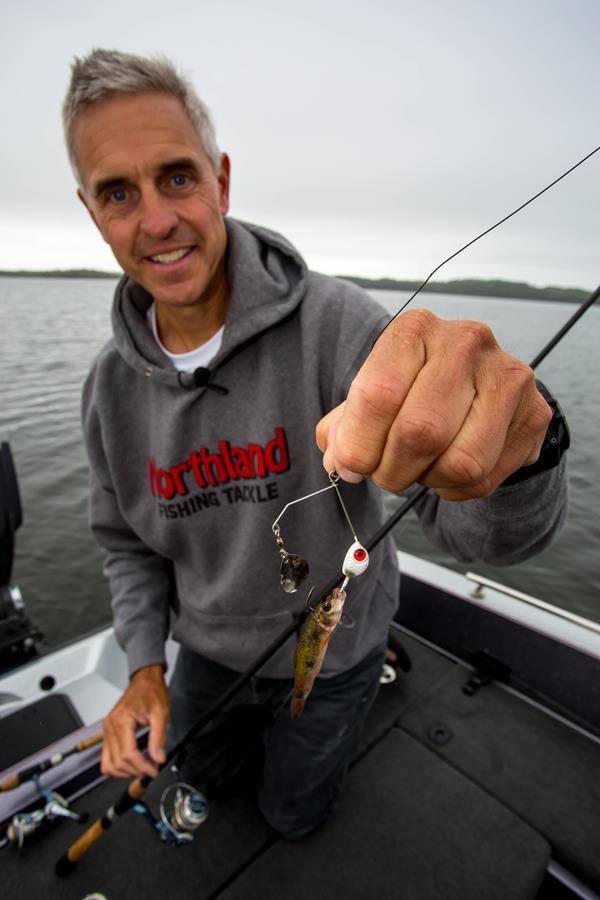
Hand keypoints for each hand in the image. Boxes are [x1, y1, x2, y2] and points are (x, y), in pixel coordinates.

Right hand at [101, 664, 168, 777]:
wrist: (145, 679)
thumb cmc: (151, 691)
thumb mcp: (161, 712)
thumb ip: (159, 737)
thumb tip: (158, 758)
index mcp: (121, 720)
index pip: (127, 753)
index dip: (142, 766)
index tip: (154, 770)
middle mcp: (109, 727)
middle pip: (117, 761)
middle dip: (136, 770)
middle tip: (152, 769)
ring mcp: (106, 731)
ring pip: (109, 764)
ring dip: (126, 771)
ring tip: (143, 767)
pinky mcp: (108, 733)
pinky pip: (107, 758)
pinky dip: (118, 765)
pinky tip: (132, 763)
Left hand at [316, 309, 551, 499]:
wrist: (476, 389)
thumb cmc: (411, 393)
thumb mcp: (372, 396)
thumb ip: (345, 428)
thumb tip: (341, 462)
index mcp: (415, 329)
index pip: (378, 395)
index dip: (358, 445)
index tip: (351, 466)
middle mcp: (464, 342)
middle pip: (420, 432)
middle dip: (392, 470)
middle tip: (385, 474)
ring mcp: (507, 376)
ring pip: (460, 462)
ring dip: (427, 480)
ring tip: (420, 467)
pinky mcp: (534, 414)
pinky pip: (484, 477)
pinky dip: (455, 488)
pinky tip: (448, 467)